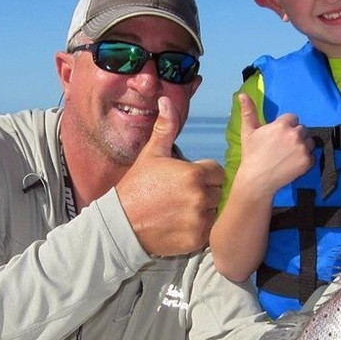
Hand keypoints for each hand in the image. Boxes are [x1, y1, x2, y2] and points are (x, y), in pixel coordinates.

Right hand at [115, 98, 223, 255]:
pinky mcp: (196, 239)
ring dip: (205, 211)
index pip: (218, 172)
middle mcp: (200, 196)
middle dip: (206, 193)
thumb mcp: (151, 154)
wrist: (121, 223)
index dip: (204, 175)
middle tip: (182, 197)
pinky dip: (200, 229)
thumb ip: (166, 128)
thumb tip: (166, 100)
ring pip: (215, 212)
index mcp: (194, 174)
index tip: (187, 180)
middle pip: (219, 192)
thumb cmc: (137, 186)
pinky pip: (209, 231)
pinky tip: (181, 224)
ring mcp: (199, 219)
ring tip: (181, 211)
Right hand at [237, 94, 314, 195]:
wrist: (257, 180)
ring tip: (289, 155)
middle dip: (295, 136)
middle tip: (283, 148)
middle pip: (302, 129)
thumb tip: (242, 95)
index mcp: (282, 125)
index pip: (292, 118)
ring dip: (302, 146)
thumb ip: (248, 111)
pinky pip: (311, 156)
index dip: (286, 127)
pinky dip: (305, 160)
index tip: (278, 137)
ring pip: (309, 142)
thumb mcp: (248, 132)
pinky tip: (292, 164)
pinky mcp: (307, 162)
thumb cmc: (251, 155)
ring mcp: (302, 148)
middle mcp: (294, 134)